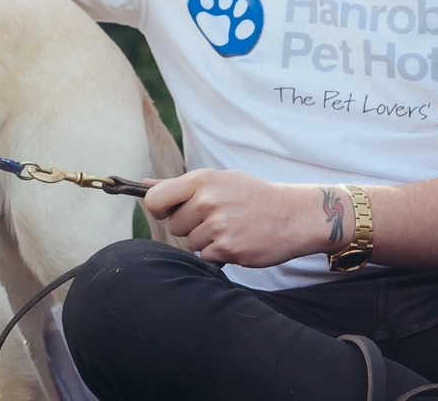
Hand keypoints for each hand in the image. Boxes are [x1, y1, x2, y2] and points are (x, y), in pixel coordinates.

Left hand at [143, 169, 352, 268]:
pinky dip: (219, 253)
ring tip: (231, 227)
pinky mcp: (228, 249)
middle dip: (190, 226)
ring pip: (191, 243)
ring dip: (206, 240)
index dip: (161, 209)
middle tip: (216, 218)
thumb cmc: (251, 196)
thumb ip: (178, 185)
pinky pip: (207, 256)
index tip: (172, 211)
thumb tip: (144, 185)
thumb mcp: (218, 180)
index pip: (155, 200)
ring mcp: (218, 226)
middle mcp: (207, 201)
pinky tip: (238, 240)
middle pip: (174, 226)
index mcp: (201, 180)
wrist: (293, 215)